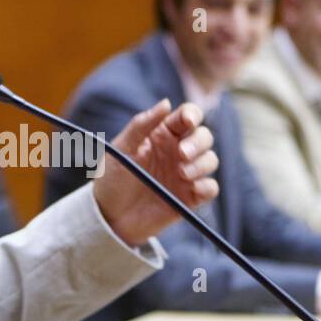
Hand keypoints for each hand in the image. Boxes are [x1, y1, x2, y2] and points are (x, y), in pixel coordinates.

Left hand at [92, 99, 218, 246]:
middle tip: (182, 154)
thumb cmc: (112, 179)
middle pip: (204, 137)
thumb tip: (166, 102)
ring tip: (182, 173)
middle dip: (198, 142)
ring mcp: (186, 174)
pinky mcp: (190, 197)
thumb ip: (141, 125)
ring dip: (202, 163)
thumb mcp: (121, 149)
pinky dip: (207, 186)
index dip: (192, 114)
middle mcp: (178, 151)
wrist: (109, 217)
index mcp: (163, 134)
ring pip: (211, 160)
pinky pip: (211, 188)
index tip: (187, 121)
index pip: (187, 116)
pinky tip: (193, 188)